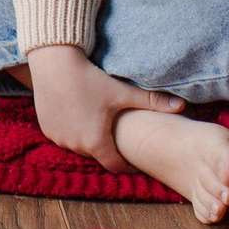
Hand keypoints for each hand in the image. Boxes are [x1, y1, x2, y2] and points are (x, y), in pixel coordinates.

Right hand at [26, 44, 185, 171]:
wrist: (54, 62)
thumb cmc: (90, 78)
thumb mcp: (122, 91)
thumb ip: (152, 101)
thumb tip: (183, 106)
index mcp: (96, 142)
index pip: (115, 166)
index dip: (127, 164)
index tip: (134, 158)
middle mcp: (75, 145)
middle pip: (97, 154)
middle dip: (108, 147)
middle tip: (116, 132)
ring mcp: (58, 138)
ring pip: (79, 146)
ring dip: (88, 139)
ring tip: (97, 121)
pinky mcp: (46, 128)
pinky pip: (63, 136)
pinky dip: (71, 130)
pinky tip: (78, 112)